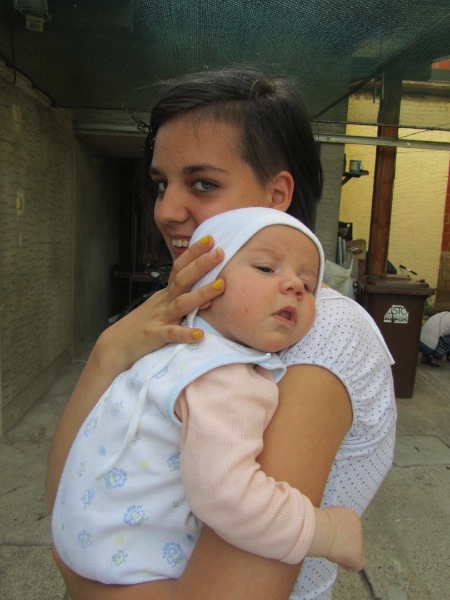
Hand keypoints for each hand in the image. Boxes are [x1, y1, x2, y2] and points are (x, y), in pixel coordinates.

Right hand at [96, 235, 224, 371]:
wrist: (118, 344)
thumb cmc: (146, 323)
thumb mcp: (163, 304)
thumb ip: (181, 293)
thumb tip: (204, 281)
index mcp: (167, 293)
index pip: (180, 268)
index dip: (194, 253)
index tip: (211, 238)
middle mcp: (164, 302)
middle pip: (182, 279)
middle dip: (201, 265)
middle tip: (220, 252)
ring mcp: (159, 318)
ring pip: (181, 304)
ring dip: (201, 294)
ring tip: (221, 286)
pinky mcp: (155, 336)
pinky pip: (171, 334)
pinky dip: (185, 334)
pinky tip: (200, 334)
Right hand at [313, 506, 364, 571]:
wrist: (321, 530)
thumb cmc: (319, 522)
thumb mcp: (326, 516)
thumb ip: (333, 522)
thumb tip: (330, 529)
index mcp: (351, 515)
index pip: (348, 528)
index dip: (339, 534)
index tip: (330, 536)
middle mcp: (358, 526)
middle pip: (352, 540)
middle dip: (343, 544)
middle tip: (330, 545)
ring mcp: (360, 542)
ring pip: (353, 552)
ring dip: (343, 553)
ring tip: (330, 550)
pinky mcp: (358, 556)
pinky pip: (355, 565)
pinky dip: (346, 565)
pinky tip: (336, 559)